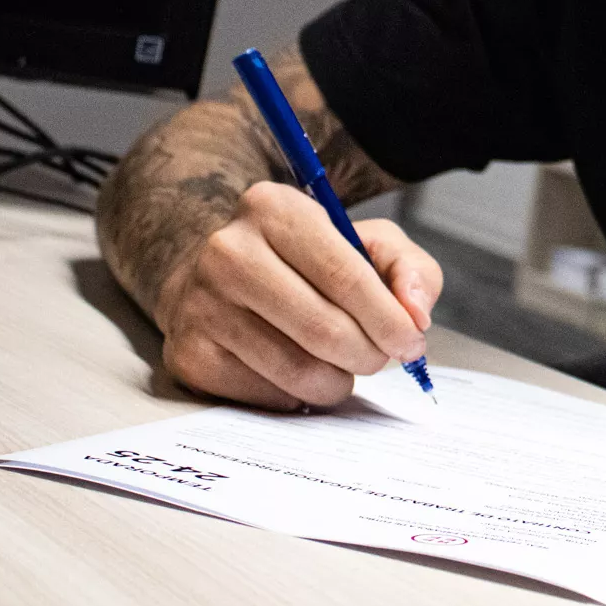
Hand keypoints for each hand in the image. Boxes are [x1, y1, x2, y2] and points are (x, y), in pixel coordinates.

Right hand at [155, 182, 442, 408]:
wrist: (219, 278)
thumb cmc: (306, 262)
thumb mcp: (364, 243)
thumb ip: (408, 269)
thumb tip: (416, 314)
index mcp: (274, 209)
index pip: (345, 276)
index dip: (388, 319)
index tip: (411, 343)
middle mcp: (228, 251)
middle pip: (323, 329)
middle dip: (368, 354)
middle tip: (379, 357)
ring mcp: (201, 305)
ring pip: (297, 371)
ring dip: (337, 380)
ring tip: (340, 364)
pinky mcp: (189, 355)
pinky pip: (267, 396)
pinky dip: (299, 395)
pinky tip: (297, 370)